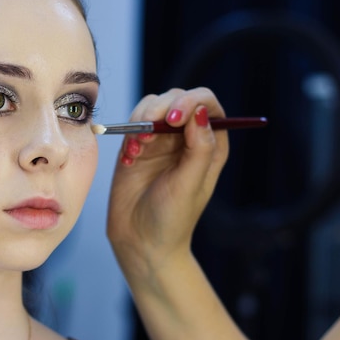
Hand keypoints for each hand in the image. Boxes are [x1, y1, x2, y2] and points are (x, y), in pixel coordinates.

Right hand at [107, 87, 228, 284]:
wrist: (141, 241)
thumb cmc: (172, 219)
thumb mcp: (190, 185)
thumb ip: (200, 148)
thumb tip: (200, 111)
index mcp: (210, 145)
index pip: (207, 104)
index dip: (192, 101)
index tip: (174, 118)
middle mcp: (187, 138)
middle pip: (178, 98)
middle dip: (162, 108)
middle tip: (149, 133)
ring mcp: (161, 140)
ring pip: (153, 105)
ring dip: (142, 120)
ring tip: (138, 148)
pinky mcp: (138, 146)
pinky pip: (133, 122)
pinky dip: (128, 132)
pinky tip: (129, 158)